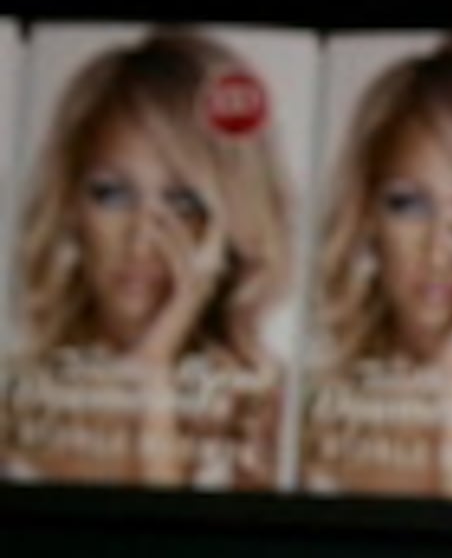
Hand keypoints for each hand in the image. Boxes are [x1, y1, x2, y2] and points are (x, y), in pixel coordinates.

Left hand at [123, 208, 228, 367]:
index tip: (168, 200)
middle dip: (180, 216)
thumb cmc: (141, 329)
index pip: (203, 243)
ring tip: (149, 205)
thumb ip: (149, 271)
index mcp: (199, 282)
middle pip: (201, 241)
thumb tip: (140, 244)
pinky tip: (147, 228)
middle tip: (156, 196)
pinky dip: (163, 242)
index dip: (190, 221)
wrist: (144, 361)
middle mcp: (206, 286)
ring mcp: (199, 292)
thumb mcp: (145, 293)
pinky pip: (179, 262)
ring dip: (168, 224)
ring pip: (189, 247)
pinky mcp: (186, 298)